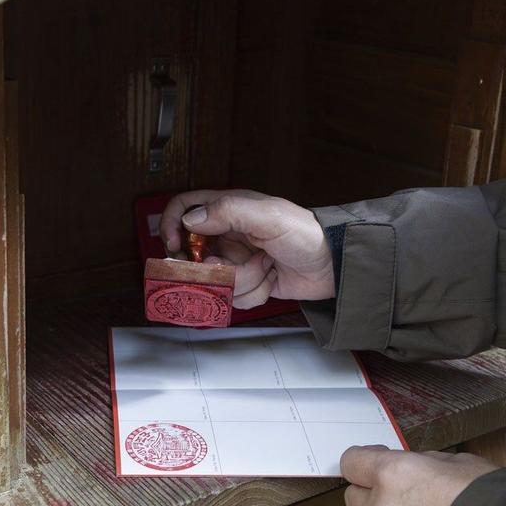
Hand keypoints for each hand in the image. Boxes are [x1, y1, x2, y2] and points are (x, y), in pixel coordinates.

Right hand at [159, 190, 334, 307]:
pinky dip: (252, 293)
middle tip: (224, 268)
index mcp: (228, 210)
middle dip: (212, 267)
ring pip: (215, 279)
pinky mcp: (247, 283)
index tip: (174, 245)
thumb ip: (228, 212)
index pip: (184, 208)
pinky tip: (270, 280)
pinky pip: (233, 296)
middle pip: (194, 254)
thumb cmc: (306, 233)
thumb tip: (191, 219)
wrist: (334, 264)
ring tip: (266, 267)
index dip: (171, 225)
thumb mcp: (268, 216)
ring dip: (242, 280)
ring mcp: (237, 260)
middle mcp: (228, 234)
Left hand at [339, 446, 497, 505]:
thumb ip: (426, 465)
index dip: (363, 462)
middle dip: (372, 495)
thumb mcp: (460, 463)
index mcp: (393, 475)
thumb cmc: (495, 502)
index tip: (371, 463)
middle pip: (354, 499)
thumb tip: (417, 468)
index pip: (352, 462)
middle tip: (400, 496)